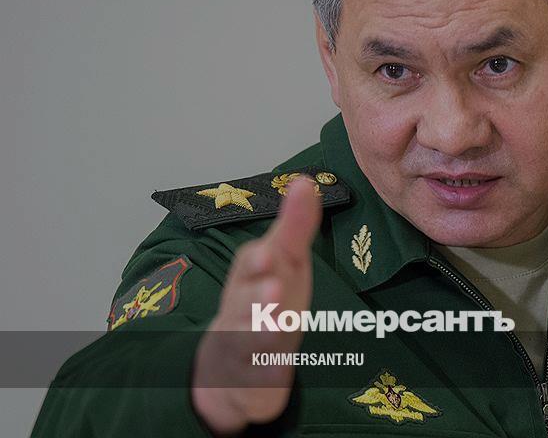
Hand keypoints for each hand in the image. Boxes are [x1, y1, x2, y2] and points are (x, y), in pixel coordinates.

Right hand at [192, 177, 320, 434]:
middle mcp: (242, 310)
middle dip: (257, 294)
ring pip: (247, 339)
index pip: (250, 266)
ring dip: (260, 331)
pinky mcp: (251, 377)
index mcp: (250, 279)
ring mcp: (243, 345)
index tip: (270, 251)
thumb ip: (294, 225)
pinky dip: (267, 372)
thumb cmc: (264, 300)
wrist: (232, 364)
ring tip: (278, 325)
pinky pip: (257, 376)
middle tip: (273, 286)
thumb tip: (304, 180)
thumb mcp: (283, 262)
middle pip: (244, 302)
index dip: (258, 260)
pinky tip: (281, 369)